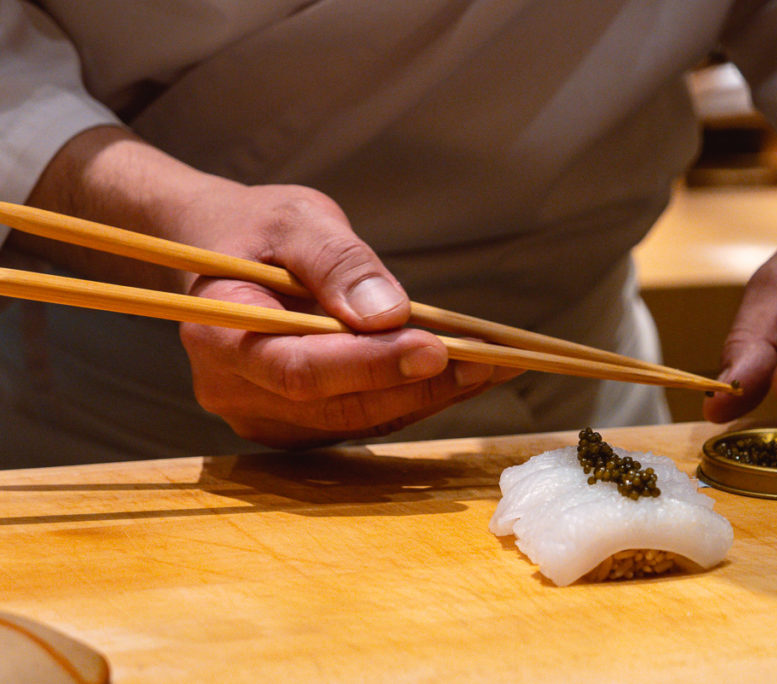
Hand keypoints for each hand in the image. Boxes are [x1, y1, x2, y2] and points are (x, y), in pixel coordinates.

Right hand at [175, 183, 518, 446]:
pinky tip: (459, 373)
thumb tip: (388, 314)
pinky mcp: (294, 424)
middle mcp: (233, 389)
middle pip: (337, 405)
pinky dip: (412, 397)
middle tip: (490, 359)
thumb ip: (337, 263)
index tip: (436, 348)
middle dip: (419, 384)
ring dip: (428, 396)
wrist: (222, 254)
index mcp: (219, 334)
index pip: (299, 368)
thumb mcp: (295, 220)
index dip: (370, 365)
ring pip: (357, 421)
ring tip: (492, 364)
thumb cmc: (256, 230)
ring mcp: (263, 415)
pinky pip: (360, 420)